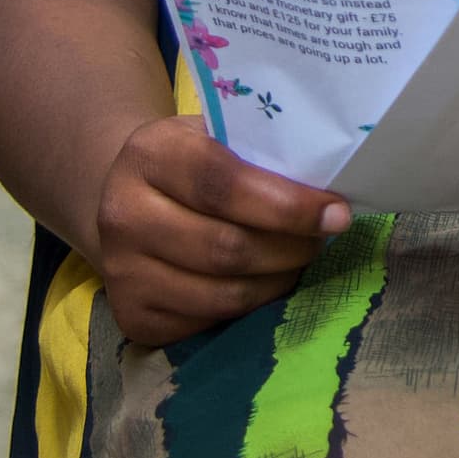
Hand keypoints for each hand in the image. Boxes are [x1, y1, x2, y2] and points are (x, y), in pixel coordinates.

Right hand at [88, 114, 349, 345]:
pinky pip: (208, 322)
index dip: (288, 205)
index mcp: (149, 155)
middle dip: (291, 247)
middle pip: (226, 248)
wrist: (126, 199)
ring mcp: (121, 272)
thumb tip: (330, 190)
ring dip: (278, 281)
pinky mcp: (132, 317)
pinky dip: (251, 308)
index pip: (224, 185)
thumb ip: (261, 153)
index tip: (337, 214)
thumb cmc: (191, 162)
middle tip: (323, 238)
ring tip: (300, 259)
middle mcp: (123, 215)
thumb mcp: (216, 135)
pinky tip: (267, 283)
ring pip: (223, 294)